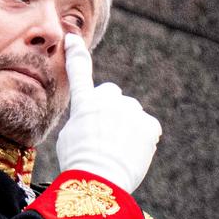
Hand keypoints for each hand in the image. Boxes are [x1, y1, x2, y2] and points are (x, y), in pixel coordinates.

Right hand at [56, 34, 161, 192]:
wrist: (100, 180)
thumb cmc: (79, 163)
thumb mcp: (68, 137)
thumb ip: (83, 119)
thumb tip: (95, 119)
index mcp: (84, 103)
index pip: (79, 71)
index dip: (76, 53)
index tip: (73, 38)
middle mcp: (108, 101)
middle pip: (112, 95)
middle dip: (111, 108)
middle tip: (106, 134)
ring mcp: (131, 111)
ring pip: (131, 113)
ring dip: (127, 125)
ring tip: (118, 151)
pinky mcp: (150, 125)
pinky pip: (148, 128)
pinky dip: (143, 138)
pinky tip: (132, 153)